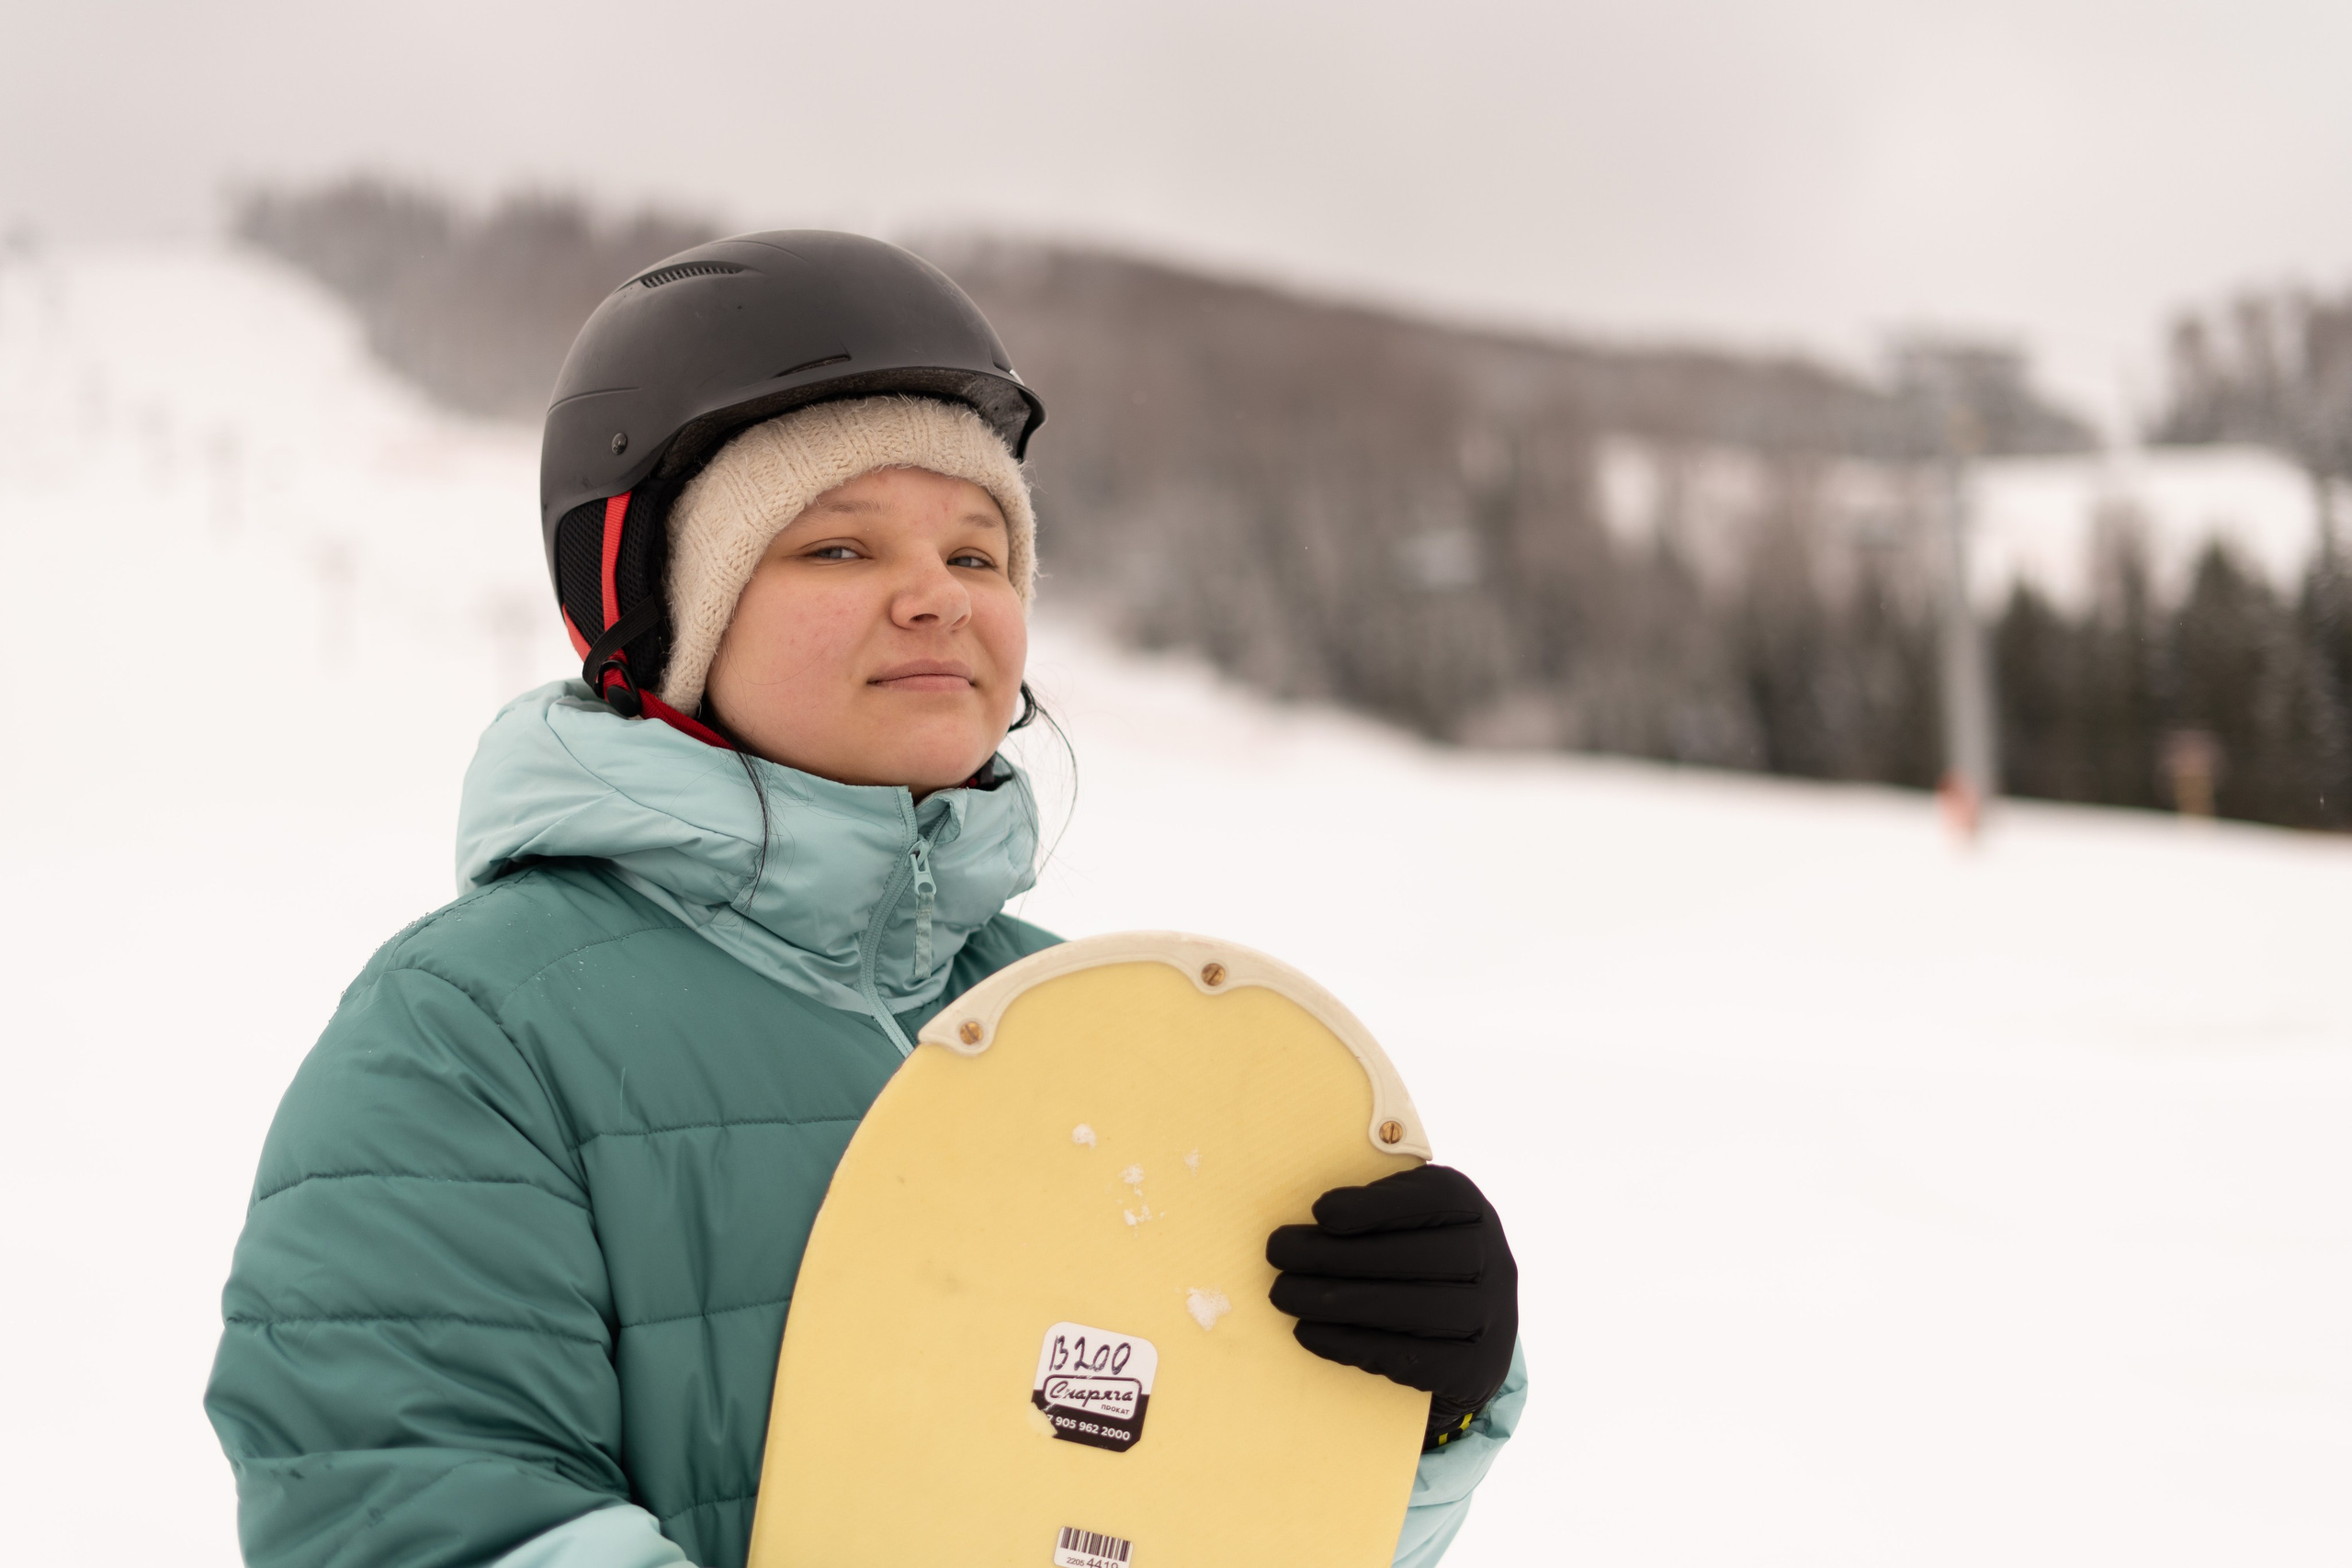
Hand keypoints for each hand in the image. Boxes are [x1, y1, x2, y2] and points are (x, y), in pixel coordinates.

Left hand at [1266, 1164, 1517, 1447]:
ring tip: (1284, 1295)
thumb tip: (1308, 1217)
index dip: (1377, 1205)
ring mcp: (1492, 1317)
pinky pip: (1410, 1358)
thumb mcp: (1406, 1222)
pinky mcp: (1476, 1368)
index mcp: (1471, 1209)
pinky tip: (1309, 1333)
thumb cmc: (1414, 1263)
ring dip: (1338, 1303)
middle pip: (1417, 1256)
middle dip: (1339, 1255)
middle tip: (1279, 1254)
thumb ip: (1373, 1209)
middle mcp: (1494, 1259)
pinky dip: (1353, 1345)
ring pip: (1412, 1310)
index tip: (1319, 1211)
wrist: (1465, 1340)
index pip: (1434, 1198)